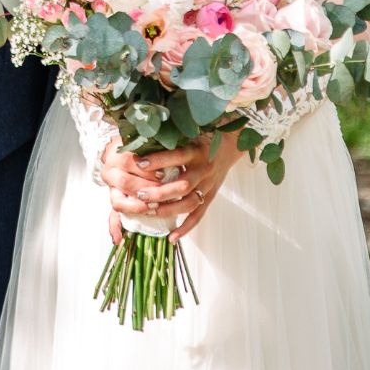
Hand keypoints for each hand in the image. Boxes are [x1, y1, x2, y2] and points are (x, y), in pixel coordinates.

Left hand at [99, 133, 242, 244]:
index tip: (138, 162)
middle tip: (140, 194)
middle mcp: (204, 169)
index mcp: (197, 150)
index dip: (158, 160)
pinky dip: (186, 228)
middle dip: (160, 192)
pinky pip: (199, 216)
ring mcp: (209, 185)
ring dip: (169, 210)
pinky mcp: (211, 196)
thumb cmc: (203, 135)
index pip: (176, 156)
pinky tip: (171, 237)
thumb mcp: (189, 131)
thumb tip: (142, 136)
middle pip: (183, 185)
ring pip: (189, 203)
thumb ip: (171, 137)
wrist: (230, 144)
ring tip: (149, 212)